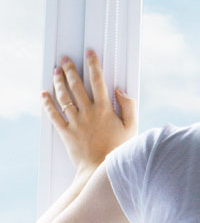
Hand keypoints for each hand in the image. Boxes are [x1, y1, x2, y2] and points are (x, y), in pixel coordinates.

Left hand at [42, 50, 137, 173]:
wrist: (101, 169)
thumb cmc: (119, 149)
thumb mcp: (132, 127)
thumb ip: (128, 106)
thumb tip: (119, 90)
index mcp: (105, 109)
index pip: (98, 81)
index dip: (93, 64)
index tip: (89, 53)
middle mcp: (88, 112)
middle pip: (77, 85)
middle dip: (70, 69)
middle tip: (65, 58)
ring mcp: (75, 122)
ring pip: (64, 97)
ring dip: (58, 82)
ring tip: (56, 71)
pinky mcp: (65, 132)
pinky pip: (53, 114)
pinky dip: (47, 103)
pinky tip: (44, 94)